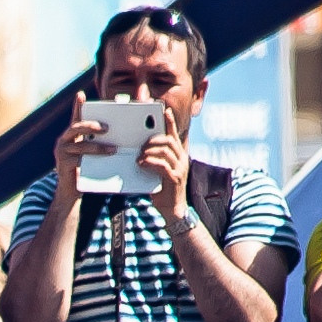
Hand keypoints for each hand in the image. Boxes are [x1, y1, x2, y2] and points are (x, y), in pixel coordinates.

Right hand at [51, 91, 108, 194]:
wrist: (72, 190)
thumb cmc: (85, 169)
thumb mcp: (91, 152)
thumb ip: (98, 141)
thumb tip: (116, 132)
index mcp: (71, 135)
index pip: (75, 117)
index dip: (77, 105)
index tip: (80, 94)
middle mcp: (64, 141)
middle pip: (76, 127)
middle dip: (92, 126)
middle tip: (107, 128)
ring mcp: (62, 152)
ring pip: (81, 145)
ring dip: (98, 147)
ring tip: (113, 150)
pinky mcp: (63, 165)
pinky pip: (79, 160)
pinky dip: (93, 160)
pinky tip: (103, 162)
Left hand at [140, 105, 191, 219]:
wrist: (172, 210)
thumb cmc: (162, 191)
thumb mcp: (158, 172)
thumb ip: (154, 161)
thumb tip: (140, 152)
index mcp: (178, 156)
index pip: (174, 136)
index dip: (170, 122)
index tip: (164, 111)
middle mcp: (181, 160)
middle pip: (168, 141)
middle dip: (153, 140)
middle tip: (142, 146)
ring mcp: (179, 169)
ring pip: (165, 151)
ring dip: (149, 151)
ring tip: (139, 157)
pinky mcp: (174, 178)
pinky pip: (162, 165)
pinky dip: (150, 162)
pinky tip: (142, 163)